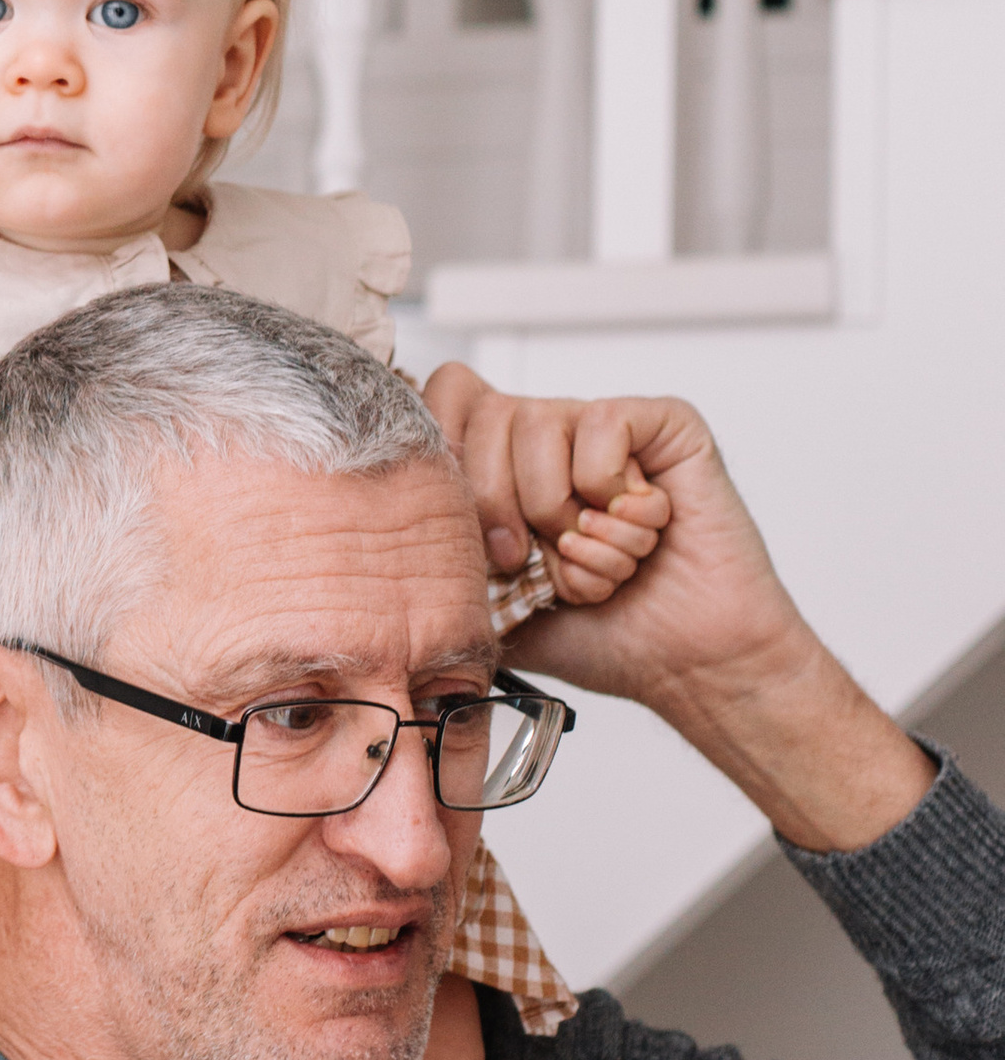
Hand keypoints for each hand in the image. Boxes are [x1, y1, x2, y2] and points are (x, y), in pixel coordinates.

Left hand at [435, 389, 797, 711]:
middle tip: (532, 558)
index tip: (462, 528)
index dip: (441, 452)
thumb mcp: (490, 603)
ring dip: (564, 514)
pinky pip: (601, 424)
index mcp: (503, 463)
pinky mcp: (662, 422)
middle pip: (482, 411)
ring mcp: (604, 424)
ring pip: (537, 420)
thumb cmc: (600, 634)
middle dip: (498, 503)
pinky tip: (640, 527)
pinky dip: (612, 492)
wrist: (686, 664)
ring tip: (597, 552)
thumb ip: (437, 555)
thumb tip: (373, 517)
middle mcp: (551, 433)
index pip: (440, 395)